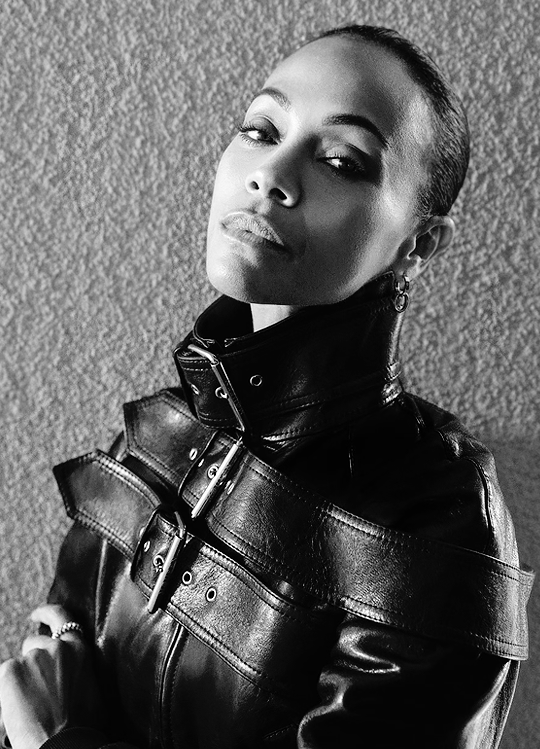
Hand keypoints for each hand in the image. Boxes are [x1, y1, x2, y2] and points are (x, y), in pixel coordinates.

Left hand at [0, 604, 100, 748]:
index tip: (35, 615)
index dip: (45, 612)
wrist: (63, 743)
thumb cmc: (81, 724)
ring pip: (18, 663)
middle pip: (33, 643)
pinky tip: (19, 709)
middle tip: (34, 688)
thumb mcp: (88, 685)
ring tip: (30, 705)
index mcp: (78, 648)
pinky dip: (8, 692)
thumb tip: (61, 669)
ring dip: (21, 679)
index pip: (61, 617)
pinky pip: (5, 677)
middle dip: (31, 660)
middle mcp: (56, 646)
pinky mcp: (10, 671)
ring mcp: (32, 657)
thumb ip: (75, 666)